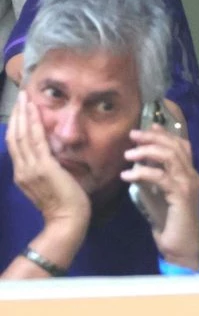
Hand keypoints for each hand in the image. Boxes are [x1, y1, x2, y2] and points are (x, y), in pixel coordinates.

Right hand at [8, 91, 90, 237]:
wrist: (67, 220)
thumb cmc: (62, 201)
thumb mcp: (47, 181)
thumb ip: (43, 165)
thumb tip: (47, 148)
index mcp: (22, 174)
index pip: (15, 144)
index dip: (16, 125)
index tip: (20, 109)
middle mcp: (22, 170)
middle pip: (15, 137)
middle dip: (18, 114)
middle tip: (21, 96)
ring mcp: (31, 168)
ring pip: (22, 135)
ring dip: (24, 114)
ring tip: (25, 97)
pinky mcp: (44, 167)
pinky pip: (36, 140)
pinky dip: (34, 123)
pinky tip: (35, 110)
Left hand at [121, 124, 198, 269]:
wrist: (182, 250)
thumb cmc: (170, 226)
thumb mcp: (159, 198)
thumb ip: (152, 181)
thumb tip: (138, 165)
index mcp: (189, 174)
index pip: (180, 144)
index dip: (165, 133)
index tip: (148, 126)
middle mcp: (192, 174)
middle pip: (174, 145)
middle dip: (152, 137)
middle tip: (133, 135)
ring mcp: (188, 183)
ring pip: (169, 156)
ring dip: (147, 151)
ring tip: (128, 154)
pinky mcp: (181, 195)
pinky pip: (160, 177)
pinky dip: (143, 172)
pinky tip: (128, 175)